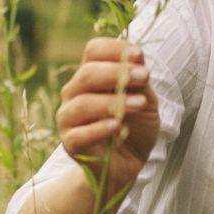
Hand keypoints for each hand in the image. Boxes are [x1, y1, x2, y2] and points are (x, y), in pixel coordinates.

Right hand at [55, 37, 160, 196]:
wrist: (126, 165)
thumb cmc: (134, 126)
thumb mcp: (145, 100)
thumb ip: (139, 80)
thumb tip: (137, 56)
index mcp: (91, 76)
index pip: (93, 51)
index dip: (114, 49)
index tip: (139, 54)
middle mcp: (74, 92)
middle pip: (87, 74)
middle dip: (118, 73)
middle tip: (144, 77)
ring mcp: (68, 118)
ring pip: (82, 103)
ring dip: (114, 101)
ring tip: (140, 104)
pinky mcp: (69, 143)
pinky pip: (79, 133)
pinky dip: (100, 128)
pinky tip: (118, 126)